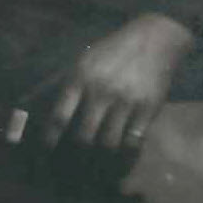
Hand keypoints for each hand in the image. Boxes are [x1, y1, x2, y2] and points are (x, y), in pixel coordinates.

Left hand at [42, 13, 195, 152]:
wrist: (155, 37)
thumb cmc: (113, 51)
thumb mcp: (85, 61)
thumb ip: (68, 86)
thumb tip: (47, 116)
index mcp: (80, 79)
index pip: (59, 118)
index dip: (50, 140)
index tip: (48, 152)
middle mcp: (101, 91)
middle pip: (83, 137)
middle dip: (77, 156)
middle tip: (75, 165)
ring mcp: (126, 100)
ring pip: (108, 144)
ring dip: (101, 157)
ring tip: (98, 164)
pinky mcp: (148, 107)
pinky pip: (133, 141)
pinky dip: (125, 152)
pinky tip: (121, 154)